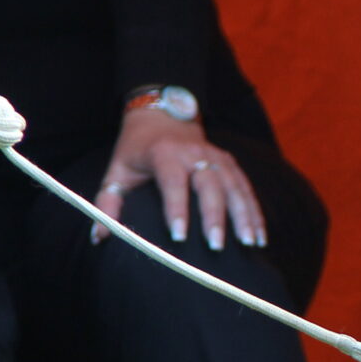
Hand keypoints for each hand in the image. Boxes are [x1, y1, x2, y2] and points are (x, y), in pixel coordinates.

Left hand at [95, 106, 264, 252]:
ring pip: (234, 187)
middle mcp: (194, 153)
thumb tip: (100, 237)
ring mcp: (216, 156)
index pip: (173, 181)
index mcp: (164, 154)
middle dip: (215, 216)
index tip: (178, 236)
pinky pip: (246, 188)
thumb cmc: (136, 150)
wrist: (162, 115)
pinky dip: (255, 212)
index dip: (176, 208)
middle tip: (216, 246)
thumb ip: (107, 204)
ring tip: (250, 244)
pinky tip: (260, 236)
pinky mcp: (230, 162)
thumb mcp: (116, 171)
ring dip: (244, 216)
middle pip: (210, 185)